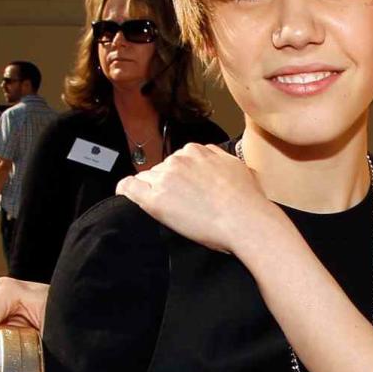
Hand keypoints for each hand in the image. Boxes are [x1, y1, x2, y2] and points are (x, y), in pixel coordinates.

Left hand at [116, 144, 280, 260]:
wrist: (245, 220)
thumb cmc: (246, 200)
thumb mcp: (236, 165)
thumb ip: (216, 156)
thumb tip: (207, 155)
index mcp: (196, 150)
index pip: (176, 160)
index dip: (179, 177)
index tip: (184, 190)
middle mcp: (178, 160)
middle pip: (160, 170)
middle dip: (166, 185)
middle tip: (181, 205)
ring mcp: (165, 178)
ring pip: (146, 179)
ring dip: (152, 191)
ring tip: (168, 209)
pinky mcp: (155, 199)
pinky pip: (129, 188)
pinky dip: (126, 192)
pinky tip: (126, 198)